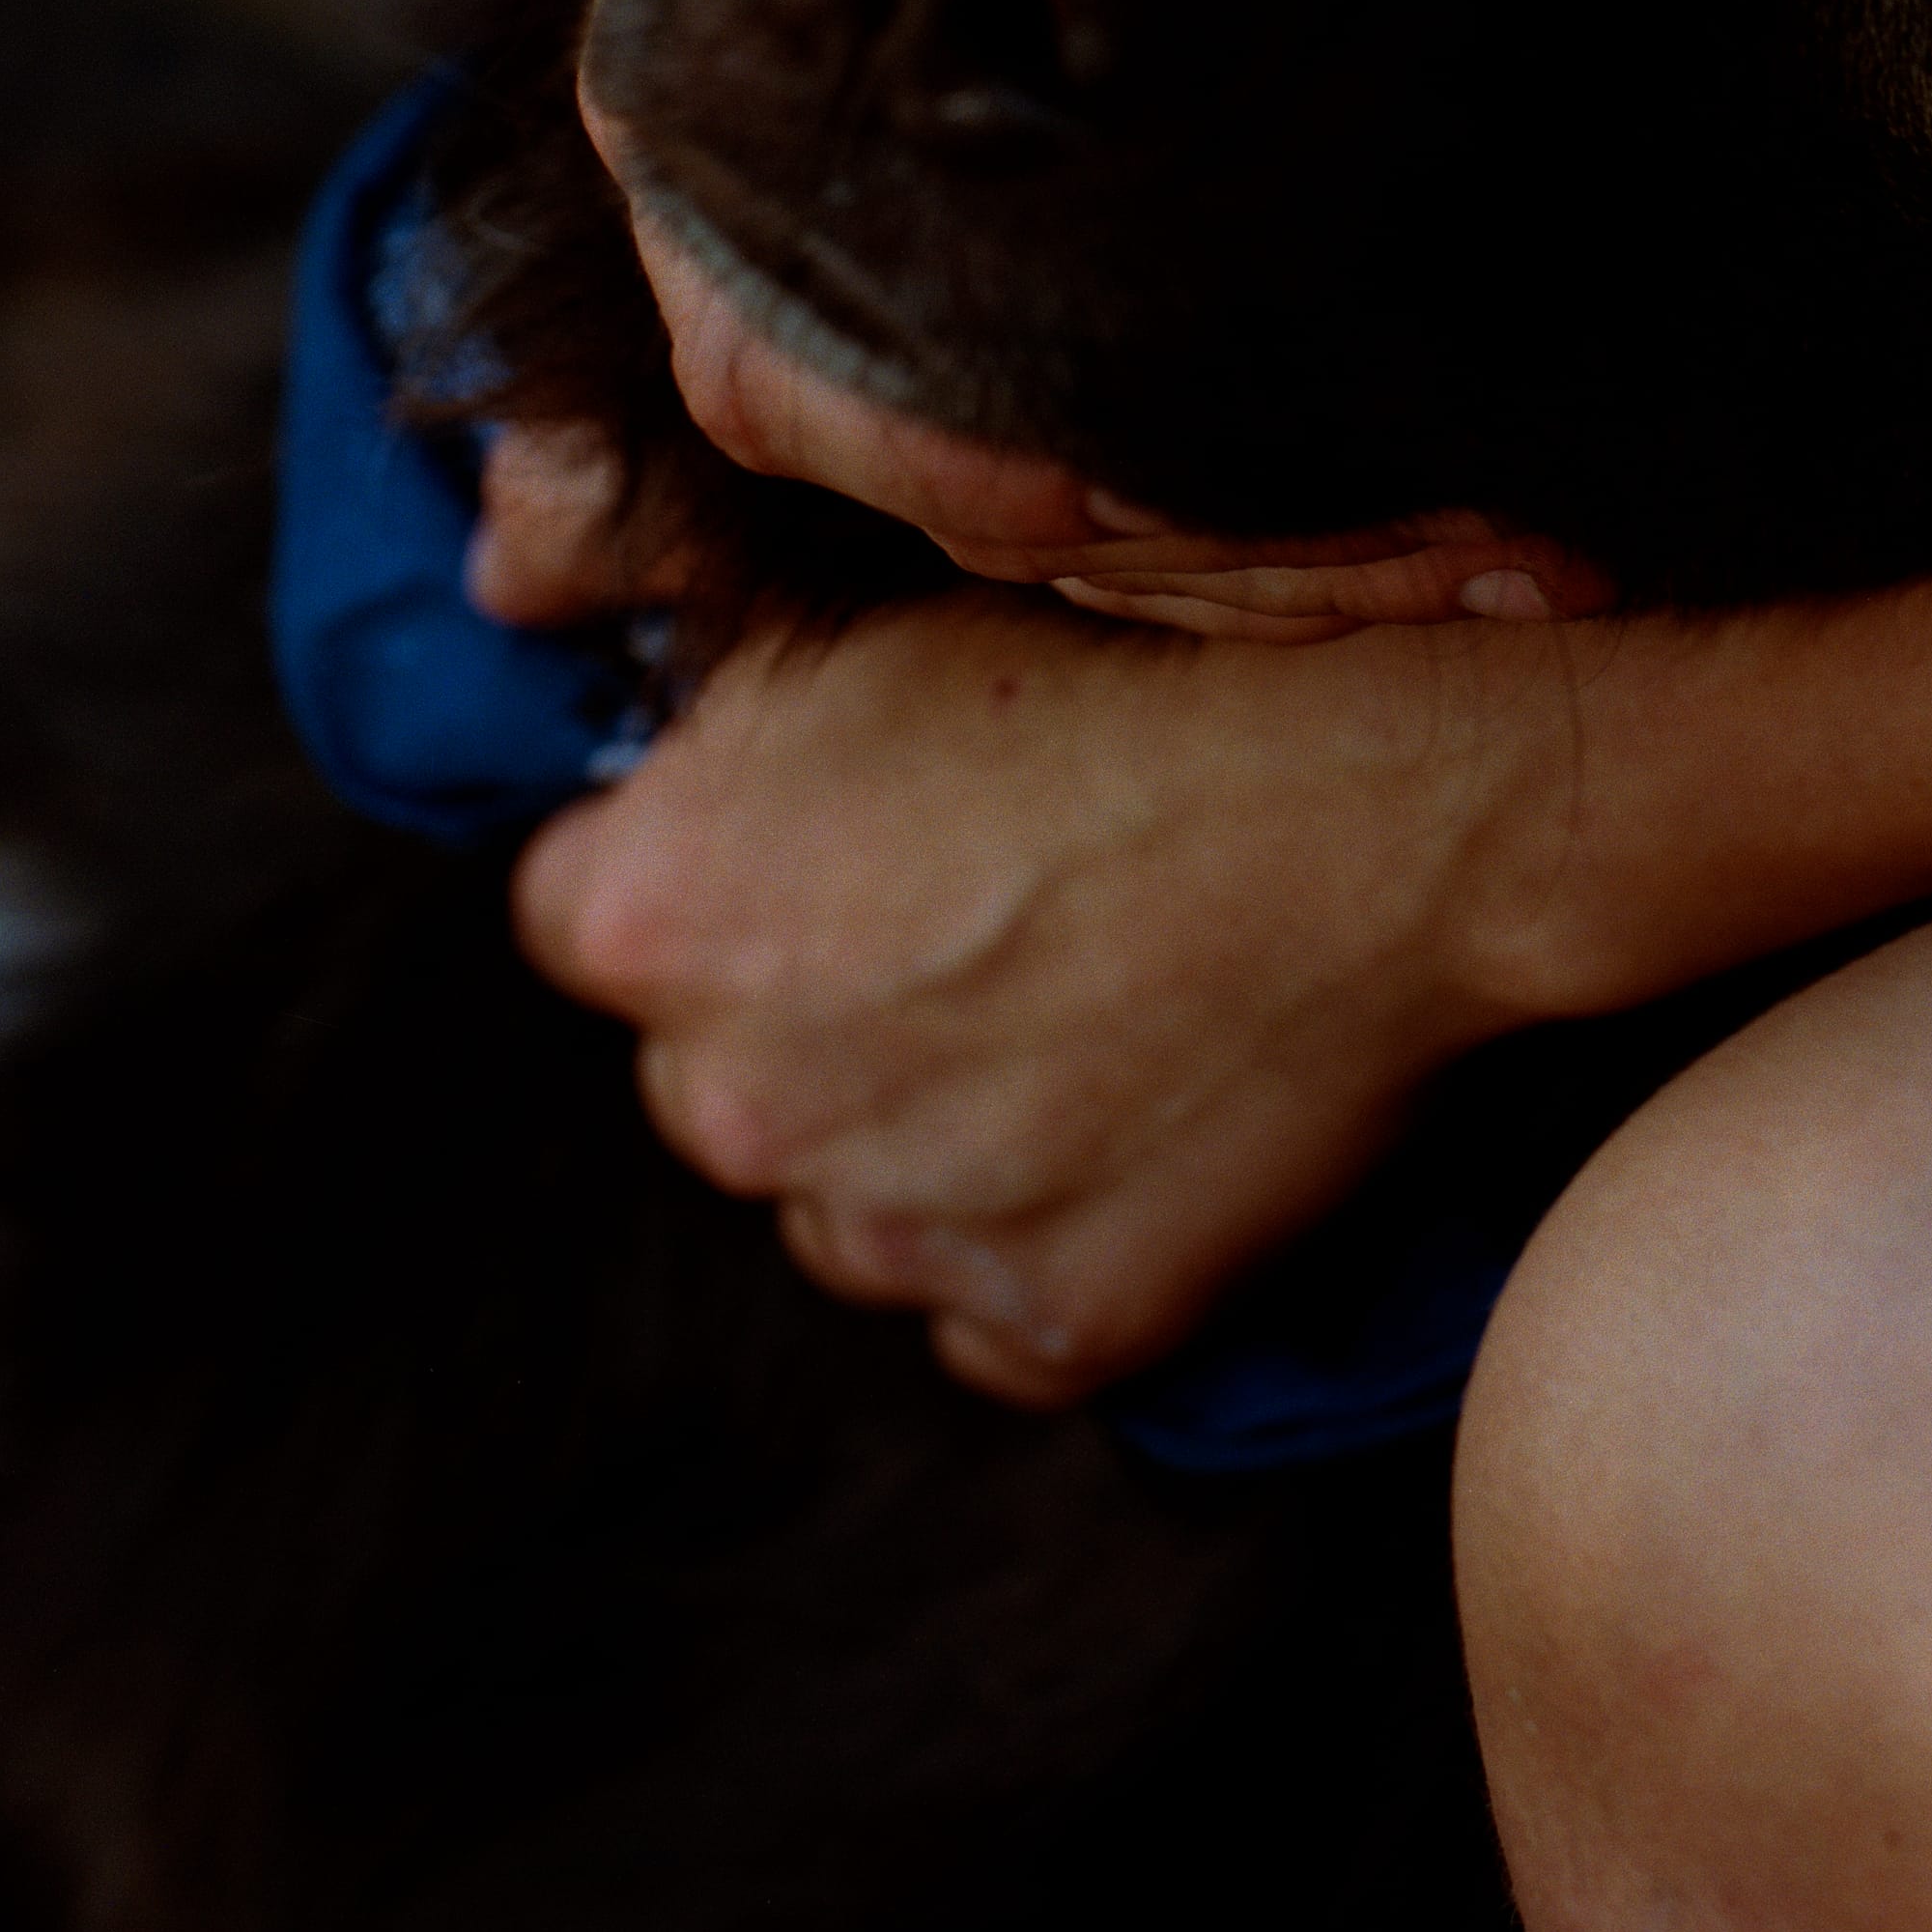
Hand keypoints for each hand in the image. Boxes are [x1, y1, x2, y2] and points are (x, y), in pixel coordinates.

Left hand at [508, 575, 1567, 1398]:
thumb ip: (693, 682)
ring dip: (919, 1122)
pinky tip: (1138, 1095)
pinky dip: (1043, 1219)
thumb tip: (537, 604)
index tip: (818, 828)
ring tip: (1081, 992)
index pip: (584, 915)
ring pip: (848, 1188)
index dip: (708, 860)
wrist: (1394, 795)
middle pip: (713, 1065)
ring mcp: (895, 1232)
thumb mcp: (869, 606)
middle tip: (976, 900)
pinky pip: (988, 1293)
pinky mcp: (1049, 1326)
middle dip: (805, 1003)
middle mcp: (734, 1102)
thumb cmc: (1139, 660)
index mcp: (653, 914)